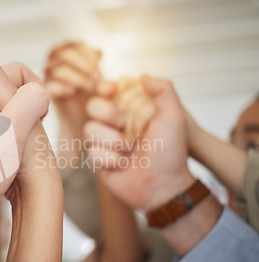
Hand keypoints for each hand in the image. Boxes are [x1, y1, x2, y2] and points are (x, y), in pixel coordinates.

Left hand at [0, 61, 49, 248]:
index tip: (40, 112)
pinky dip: (2, 133)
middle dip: (22, 103)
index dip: (32, 86)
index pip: (11, 69)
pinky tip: (2, 155)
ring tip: (15, 146)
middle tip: (27, 130)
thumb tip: (40, 90)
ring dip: (13, 120)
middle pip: (4, 87)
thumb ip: (30, 100)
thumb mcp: (14, 131)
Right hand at [45, 42, 101, 135]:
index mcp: (65, 50)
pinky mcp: (45, 89)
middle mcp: (53, 60)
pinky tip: (73, 92)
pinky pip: (51, 85)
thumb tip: (99, 50)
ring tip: (89, 87)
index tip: (99, 68)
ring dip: (78, 78)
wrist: (82, 113)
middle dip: (85, 68)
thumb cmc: (89, 89)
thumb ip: (95, 60)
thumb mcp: (96, 72)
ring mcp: (47, 74)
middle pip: (67, 56)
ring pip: (60, 70)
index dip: (89, 56)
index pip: (75, 46)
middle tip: (96, 80)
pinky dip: (63, 88)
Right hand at [84, 74, 193, 211]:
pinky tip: (123, 166)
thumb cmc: (171, 153)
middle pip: (92, 106)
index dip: (105, 88)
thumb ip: (163, 90)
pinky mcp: (99, 160)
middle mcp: (116, 124)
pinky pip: (92, 151)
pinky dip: (109, 159)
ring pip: (89, 129)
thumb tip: (141, 75)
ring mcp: (106, 142)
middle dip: (107, 113)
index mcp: (132, 110)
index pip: (109, 90)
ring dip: (111, 141)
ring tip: (129, 152)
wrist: (162, 186)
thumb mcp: (173, 116)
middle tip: (124, 124)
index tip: (110, 90)